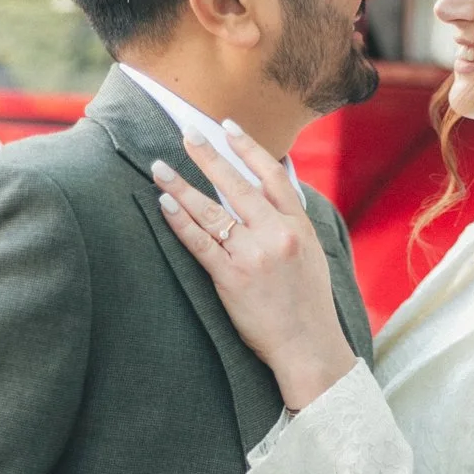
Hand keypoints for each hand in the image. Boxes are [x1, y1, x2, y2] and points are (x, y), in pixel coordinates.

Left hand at [153, 123, 355, 410]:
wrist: (309, 346)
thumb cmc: (310, 305)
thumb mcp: (314, 255)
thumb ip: (294, 225)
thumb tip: (273, 198)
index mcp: (299, 226)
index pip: (273, 175)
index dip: (248, 148)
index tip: (227, 128)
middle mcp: (277, 234)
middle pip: (237, 185)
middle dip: (208, 156)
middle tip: (186, 133)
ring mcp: (253, 255)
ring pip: (212, 211)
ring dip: (182, 185)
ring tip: (159, 167)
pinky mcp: (231, 278)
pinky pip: (200, 242)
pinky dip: (180, 220)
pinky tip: (164, 202)